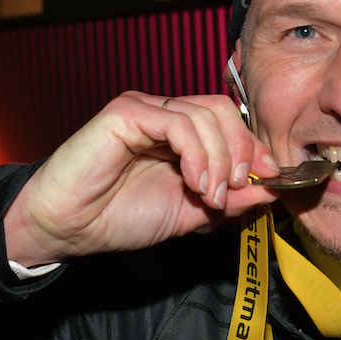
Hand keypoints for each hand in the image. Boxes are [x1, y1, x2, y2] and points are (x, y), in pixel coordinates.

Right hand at [3, 91, 280, 265]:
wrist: (67, 229)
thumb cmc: (117, 219)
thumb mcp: (190, 213)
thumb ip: (229, 200)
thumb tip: (273, 189)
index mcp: (179, 135)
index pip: (230, 123)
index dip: (255, 149)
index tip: (272, 181)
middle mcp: (164, 115)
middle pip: (223, 111)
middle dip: (243, 150)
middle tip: (239, 188)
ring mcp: (145, 110)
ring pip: (206, 115)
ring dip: (220, 159)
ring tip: (210, 195)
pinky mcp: (126, 113)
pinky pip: (177, 121)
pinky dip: (198, 154)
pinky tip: (195, 183)